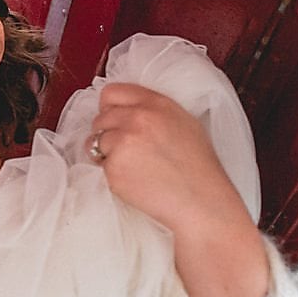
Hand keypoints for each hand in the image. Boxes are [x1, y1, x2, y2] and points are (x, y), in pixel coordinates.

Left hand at [89, 82, 267, 296]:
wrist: (202, 205)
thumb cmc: (199, 170)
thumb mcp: (184, 125)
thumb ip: (154, 112)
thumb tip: (123, 111)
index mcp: (158, 103)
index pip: (113, 92)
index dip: (109, 108)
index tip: (113, 121)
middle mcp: (138, 117)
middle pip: (100, 118)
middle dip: (106, 134)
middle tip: (126, 153)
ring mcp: (124, 141)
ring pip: (95, 142)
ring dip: (105, 155)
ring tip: (133, 169)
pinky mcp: (114, 167)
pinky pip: (99, 166)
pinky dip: (110, 174)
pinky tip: (133, 183)